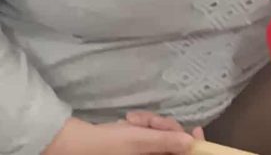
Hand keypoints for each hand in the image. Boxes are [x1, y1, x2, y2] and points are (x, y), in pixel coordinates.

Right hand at [43, 117, 192, 154]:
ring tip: (131, 119)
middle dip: (162, 126)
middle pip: (173, 142)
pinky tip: (128, 121)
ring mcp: (144, 154)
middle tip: (147, 120)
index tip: (195, 129)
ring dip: (149, 122)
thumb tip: (192, 143)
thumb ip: (167, 141)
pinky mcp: (135, 147)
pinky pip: (148, 133)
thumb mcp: (140, 141)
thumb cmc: (106, 144)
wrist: (75, 142)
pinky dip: (141, 124)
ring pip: (160, 134)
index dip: (194, 144)